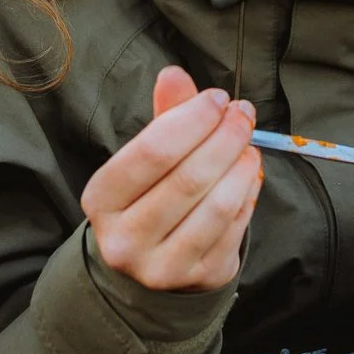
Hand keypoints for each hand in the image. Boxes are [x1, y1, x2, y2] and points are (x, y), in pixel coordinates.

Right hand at [81, 67, 262, 292]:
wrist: (151, 267)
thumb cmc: (149, 197)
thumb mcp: (146, 158)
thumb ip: (164, 116)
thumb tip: (174, 74)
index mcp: (101, 200)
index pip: (152, 151)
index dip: (192, 119)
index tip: (218, 99)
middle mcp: (124, 239)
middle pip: (188, 178)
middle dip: (224, 138)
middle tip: (244, 114)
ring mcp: (162, 266)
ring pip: (216, 206)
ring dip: (242, 167)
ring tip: (250, 145)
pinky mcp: (199, 279)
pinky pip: (235, 229)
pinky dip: (249, 195)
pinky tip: (251, 174)